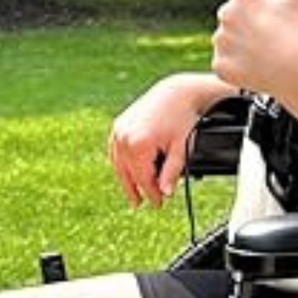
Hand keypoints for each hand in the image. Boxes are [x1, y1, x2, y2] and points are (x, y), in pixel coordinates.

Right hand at [106, 73, 213, 207]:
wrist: (175, 93)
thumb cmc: (181, 118)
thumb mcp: (181, 149)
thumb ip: (172, 172)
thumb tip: (166, 193)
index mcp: (140, 144)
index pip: (144, 179)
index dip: (151, 194)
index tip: (158, 204)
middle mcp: (125, 137)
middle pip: (128, 174)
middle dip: (137, 190)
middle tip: (142, 204)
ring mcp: (119, 130)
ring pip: (119, 164)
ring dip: (126, 180)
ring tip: (133, 194)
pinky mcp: (118, 125)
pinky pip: (116, 151)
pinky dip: (121, 164)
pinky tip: (127, 173)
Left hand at [211, 0, 297, 103]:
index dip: (268, 6)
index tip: (282, 18)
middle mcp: (225, 14)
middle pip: (237, 15)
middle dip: (253, 23)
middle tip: (278, 37)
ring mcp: (221, 42)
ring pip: (231, 39)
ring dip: (245, 44)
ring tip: (269, 54)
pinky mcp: (220, 66)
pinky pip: (227, 63)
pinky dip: (240, 67)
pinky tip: (259, 68)